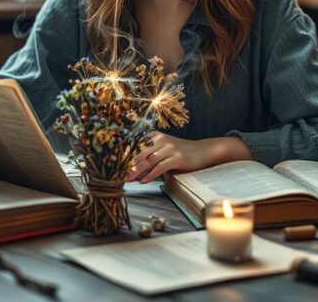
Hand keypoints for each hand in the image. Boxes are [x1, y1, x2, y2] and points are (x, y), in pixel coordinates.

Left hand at [126, 132, 253, 183]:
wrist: (204, 151)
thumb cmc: (182, 153)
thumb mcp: (165, 151)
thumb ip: (150, 157)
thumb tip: (133, 170)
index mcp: (155, 136)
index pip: (136, 146)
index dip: (124, 156)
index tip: (113, 165)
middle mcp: (161, 140)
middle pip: (139, 154)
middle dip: (127, 166)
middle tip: (116, 176)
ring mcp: (169, 148)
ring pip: (148, 161)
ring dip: (136, 172)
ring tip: (127, 180)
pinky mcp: (177, 157)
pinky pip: (161, 167)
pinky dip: (151, 175)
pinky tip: (144, 181)